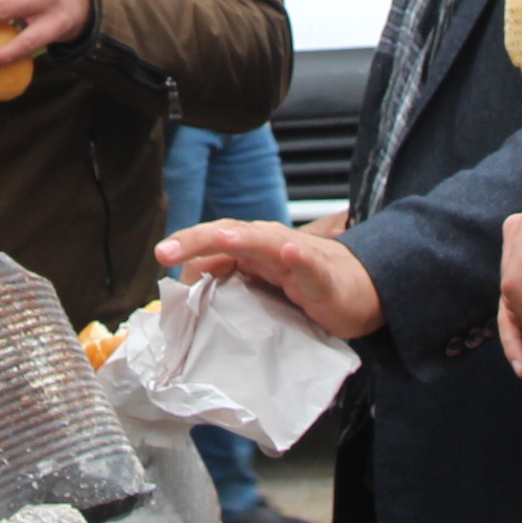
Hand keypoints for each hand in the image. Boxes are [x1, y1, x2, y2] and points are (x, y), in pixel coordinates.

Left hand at [156, 218, 382, 339]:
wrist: (360, 288)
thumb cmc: (306, 284)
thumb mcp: (260, 284)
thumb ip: (226, 281)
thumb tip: (187, 287)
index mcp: (252, 248)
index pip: (213, 241)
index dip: (187, 245)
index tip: (162, 258)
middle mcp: (271, 245)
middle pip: (231, 234)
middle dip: (197, 239)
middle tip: (167, 250)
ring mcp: (298, 259)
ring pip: (268, 243)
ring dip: (244, 239)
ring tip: (221, 239)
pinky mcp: (324, 278)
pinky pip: (311, 266)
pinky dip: (301, 259)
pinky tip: (291, 253)